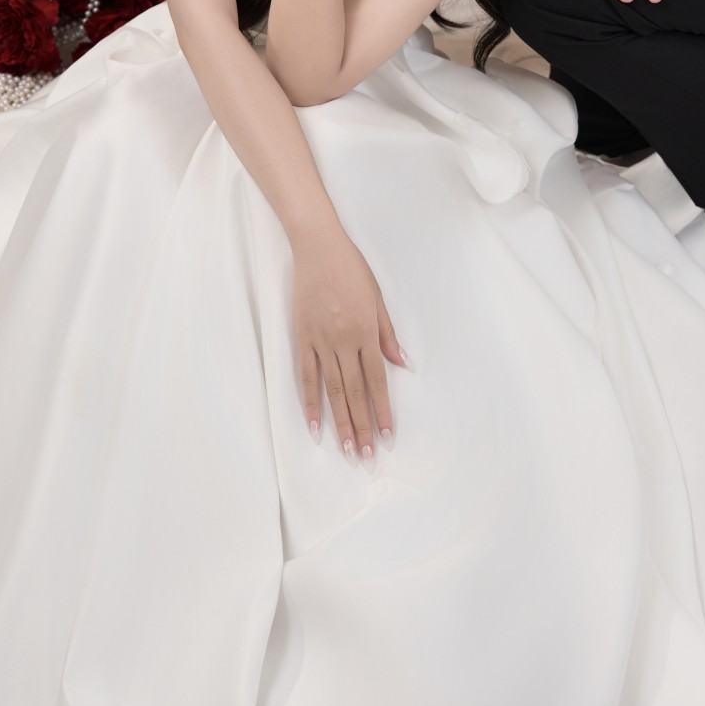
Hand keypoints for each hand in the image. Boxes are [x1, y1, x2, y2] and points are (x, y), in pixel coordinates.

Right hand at [293, 224, 405, 460]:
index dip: (382, 411)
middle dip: (362, 427)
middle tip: (366, 457)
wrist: (318, 247)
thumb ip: (387, 334)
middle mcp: (344, 340)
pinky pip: (305, 376)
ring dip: (340, 422)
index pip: (377, 381)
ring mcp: (320, 341)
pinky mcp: (302, 337)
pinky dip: (310, 402)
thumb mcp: (378, 298)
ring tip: (346, 450)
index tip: (387, 437)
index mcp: (366, 331)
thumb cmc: (352, 269)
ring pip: (332, 390)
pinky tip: (315, 425)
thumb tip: (402, 365)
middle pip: (355, 392)